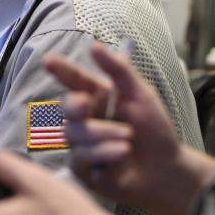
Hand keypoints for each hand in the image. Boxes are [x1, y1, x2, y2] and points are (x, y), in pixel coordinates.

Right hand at [45, 43, 214, 214]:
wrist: (167, 169)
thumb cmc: (154, 131)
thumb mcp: (141, 95)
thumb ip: (118, 70)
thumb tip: (93, 45)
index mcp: (98, 97)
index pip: (75, 80)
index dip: (61, 70)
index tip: (48, 61)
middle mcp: (86, 119)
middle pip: (66, 107)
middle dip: (73, 104)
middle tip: (85, 102)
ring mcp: (81, 144)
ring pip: (73, 133)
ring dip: (101, 133)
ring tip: (128, 138)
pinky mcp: (82, 169)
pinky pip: (80, 156)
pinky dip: (103, 152)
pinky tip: (122, 152)